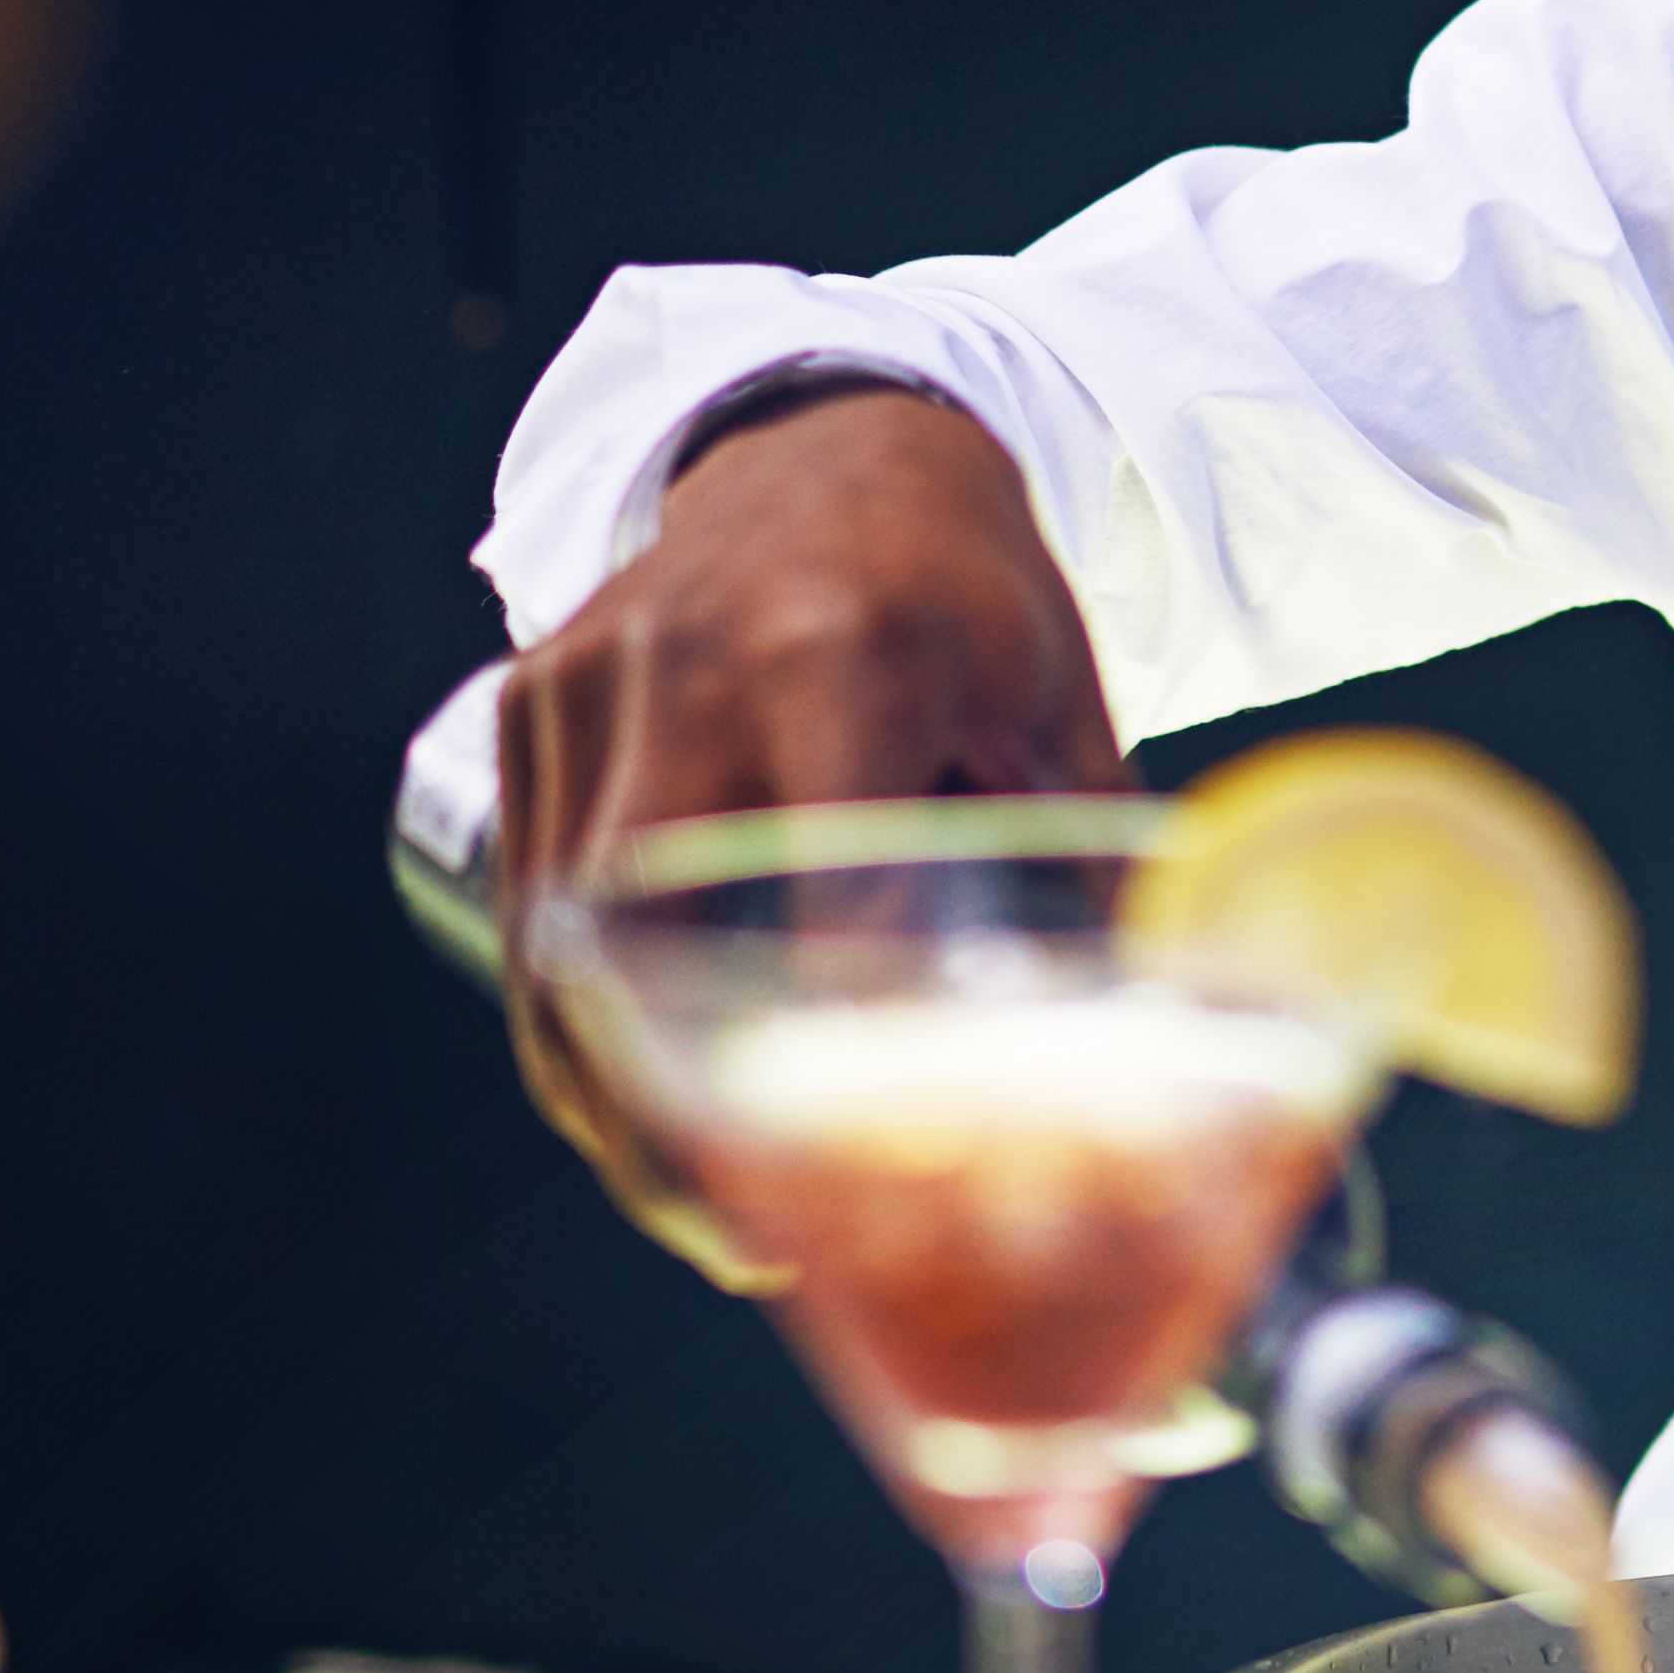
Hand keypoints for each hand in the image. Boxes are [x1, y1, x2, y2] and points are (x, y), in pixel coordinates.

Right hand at [488, 393, 1119, 1269]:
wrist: (827, 432)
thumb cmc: (965, 586)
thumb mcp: (1054, 700)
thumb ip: (1082, 867)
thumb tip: (1146, 1054)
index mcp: (850, 650)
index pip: (824, 885)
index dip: (835, 1042)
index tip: (866, 1169)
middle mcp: (693, 662)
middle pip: (648, 943)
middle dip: (682, 1120)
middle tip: (755, 1240)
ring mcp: (589, 681)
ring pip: (565, 948)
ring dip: (619, 1102)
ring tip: (707, 1210)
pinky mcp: (527, 706)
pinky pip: (534, 907)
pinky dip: (577, 1029)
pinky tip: (645, 1111)